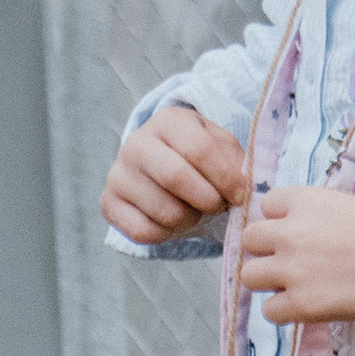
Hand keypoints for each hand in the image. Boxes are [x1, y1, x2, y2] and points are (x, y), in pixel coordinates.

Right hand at [101, 102, 248, 244]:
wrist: (158, 165)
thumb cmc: (197, 156)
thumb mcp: (219, 147)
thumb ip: (235, 163)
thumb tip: (246, 190)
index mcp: (168, 120)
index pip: (200, 150)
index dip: (226, 178)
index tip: (240, 195)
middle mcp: (137, 142)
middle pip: (176, 177)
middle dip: (208, 200)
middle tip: (218, 206)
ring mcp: (118, 173)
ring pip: (164, 211)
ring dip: (190, 220)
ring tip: (195, 211)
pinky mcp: (108, 202)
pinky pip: (144, 232)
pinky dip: (167, 235)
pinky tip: (172, 221)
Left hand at [239, 183, 354, 328]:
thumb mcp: (346, 205)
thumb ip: (317, 215)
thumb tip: (303, 232)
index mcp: (304, 200)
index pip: (267, 205)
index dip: (281, 220)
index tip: (300, 232)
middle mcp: (290, 232)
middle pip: (249, 239)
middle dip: (266, 251)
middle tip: (291, 261)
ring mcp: (292, 269)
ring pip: (249, 276)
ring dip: (268, 281)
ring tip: (295, 286)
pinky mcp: (302, 304)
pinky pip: (268, 311)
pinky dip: (284, 311)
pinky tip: (306, 306)